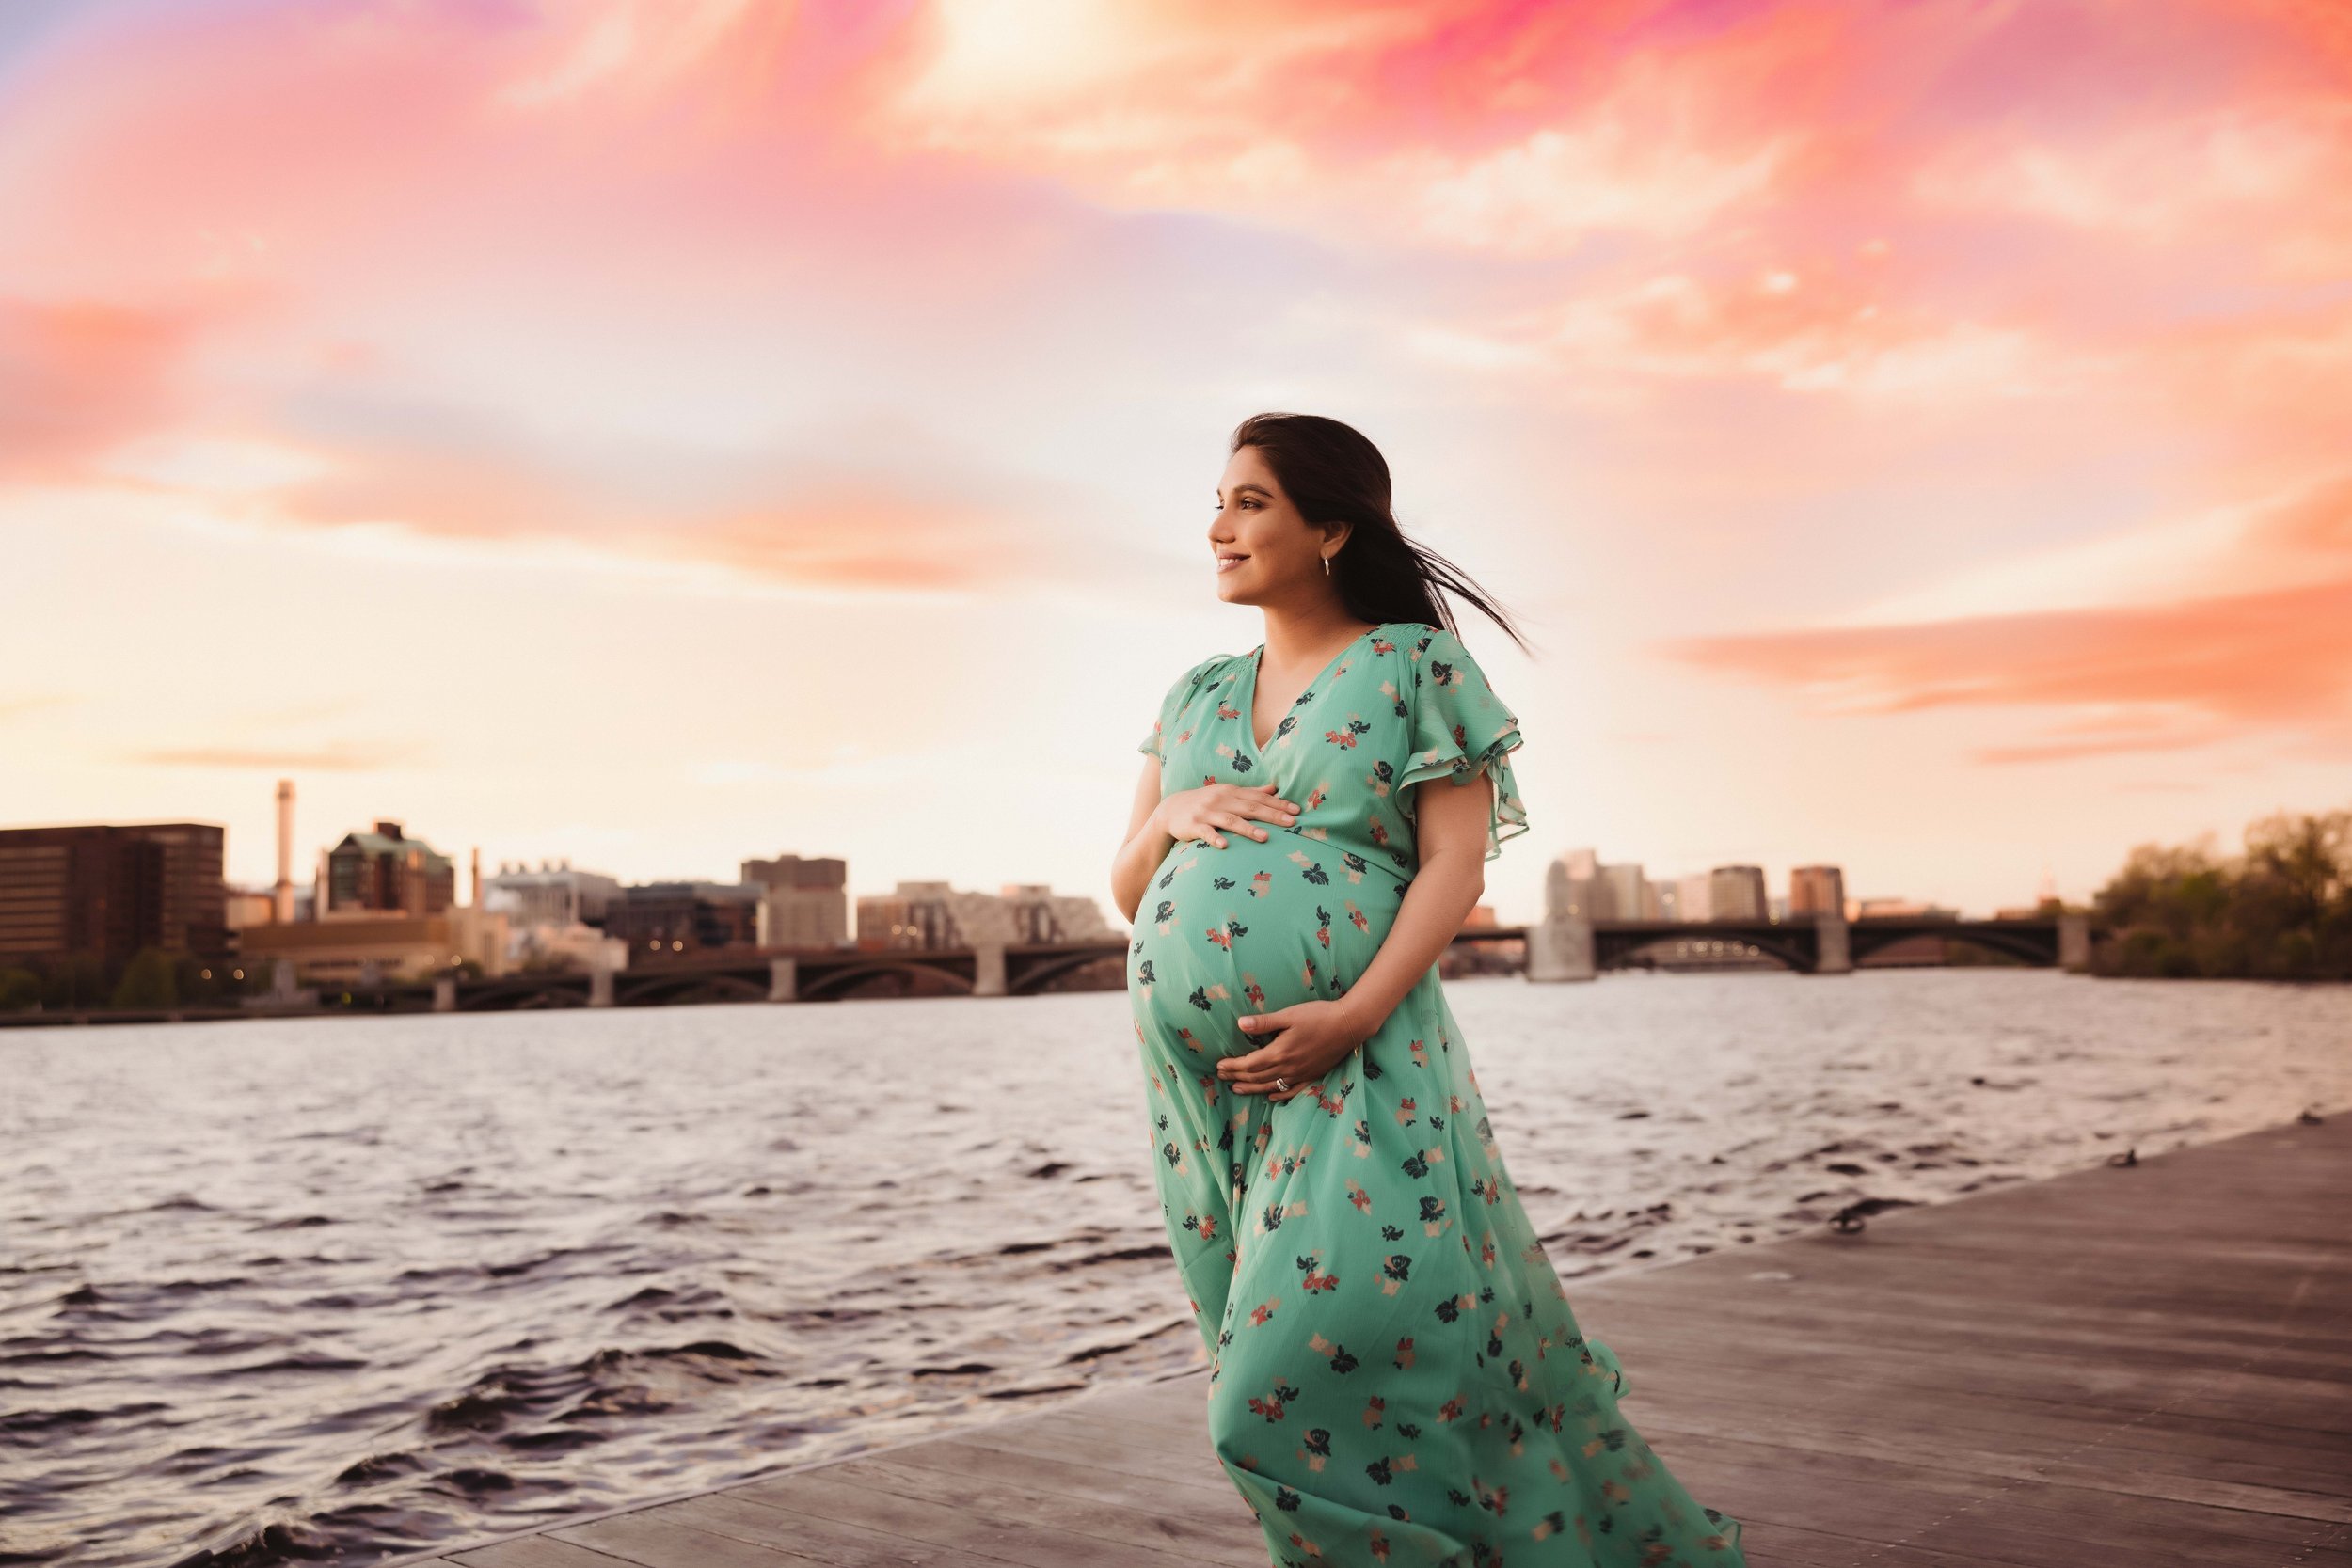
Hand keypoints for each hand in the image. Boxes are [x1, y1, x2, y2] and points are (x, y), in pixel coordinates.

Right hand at [1155, 782, 1299, 849]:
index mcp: (1231, 792)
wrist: (1171, 809)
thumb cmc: (1205, 803)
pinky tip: (1225, 845)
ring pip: (1231, 820)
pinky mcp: (1194, 826)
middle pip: (1250, 808)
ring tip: (1265, 838)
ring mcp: (1207, 813)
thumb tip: (1274, 788)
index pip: (1259, 798)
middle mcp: (1221, 800)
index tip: (1296, 811)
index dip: (1278, 803)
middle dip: (1272, 815)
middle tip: (1291, 822)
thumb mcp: (1227, 794)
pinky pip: (1206, 833)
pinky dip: (1215, 838)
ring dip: (1248, 829)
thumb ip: (1250, 792)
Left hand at [1216, 999, 1372, 1099]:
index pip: (1249, 1064)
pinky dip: (1278, 1095)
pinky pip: (1291, 1091)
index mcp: (1280, 1052)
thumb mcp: (1289, 1015)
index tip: (1219, 1066)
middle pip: (1257, 1077)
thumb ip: (1264, 1023)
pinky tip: (1271, 1096)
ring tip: (1237, 1089)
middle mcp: (1288, 1068)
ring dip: (1251, 1088)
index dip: (1233, 1066)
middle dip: (1237, 1077)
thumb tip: (1240, 1024)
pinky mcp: (1312, 1076)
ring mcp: (1300, 1074)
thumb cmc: (1318, 1016)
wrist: (1349, 1025)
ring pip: (1270, 1086)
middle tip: (1221, 1076)